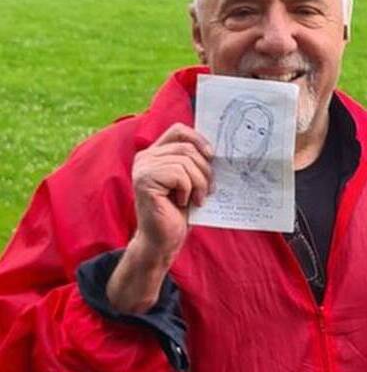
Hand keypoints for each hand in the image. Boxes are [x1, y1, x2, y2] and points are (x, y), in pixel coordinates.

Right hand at [107, 124, 212, 312]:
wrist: (164, 240)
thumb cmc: (179, 212)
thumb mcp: (191, 181)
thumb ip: (196, 162)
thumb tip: (218, 149)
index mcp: (156, 153)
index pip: (179, 130)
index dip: (198, 139)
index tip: (212, 155)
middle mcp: (145, 157)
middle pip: (187, 148)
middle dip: (205, 170)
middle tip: (207, 190)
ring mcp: (143, 168)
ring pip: (186, 161)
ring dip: (199, 183)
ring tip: (196, 199)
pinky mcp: (144, 180)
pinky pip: (179, 174)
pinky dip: (188, 189)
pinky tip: (182, 203)